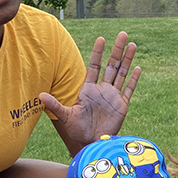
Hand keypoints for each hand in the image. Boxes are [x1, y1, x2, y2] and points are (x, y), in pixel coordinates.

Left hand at [40, 31, 140, 147]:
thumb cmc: (77, 130)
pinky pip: (128, 90)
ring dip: (127, 59)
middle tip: (122, 34)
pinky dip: (133, 79)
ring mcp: (113, 96)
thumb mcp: (65, 116)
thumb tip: (40, 94)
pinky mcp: (121, 106)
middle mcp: (102, 90)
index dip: (98, 53)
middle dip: (117, 49)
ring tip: (133, 44)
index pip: (94, 66)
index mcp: (89, 89)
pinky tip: (138, 68)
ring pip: (122, 73)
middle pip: (112, 65)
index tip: (101, 39)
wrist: (91, 143)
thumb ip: (54, 105)